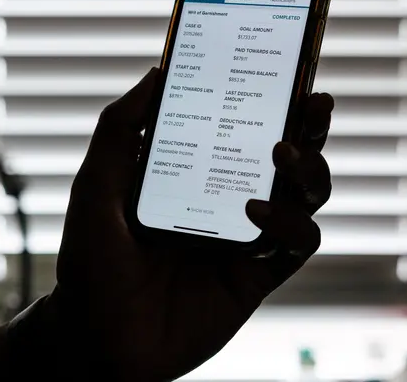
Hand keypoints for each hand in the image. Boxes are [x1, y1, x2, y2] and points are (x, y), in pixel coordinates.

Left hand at [53, 67, 333, 380]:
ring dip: (308, 170)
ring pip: (306, 196)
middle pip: (288, 157)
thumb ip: (120, 128)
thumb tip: (158, 72)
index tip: (289, 69)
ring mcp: (247, 237)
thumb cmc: (91, 260)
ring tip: (281, 154)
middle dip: (309, 127)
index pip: (244, 128)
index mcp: (198, 173)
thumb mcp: (97, 185)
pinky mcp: (258, 274)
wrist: (96, 337)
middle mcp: (229, 199)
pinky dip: (290, 223)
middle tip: (314, 103)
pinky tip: (255, 213)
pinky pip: (297, 243)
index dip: (272, 100)